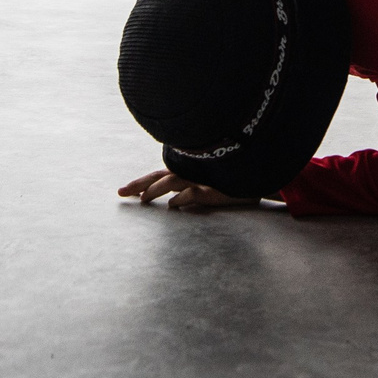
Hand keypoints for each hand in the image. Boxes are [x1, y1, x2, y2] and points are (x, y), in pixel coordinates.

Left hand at [119, 170, 258, 211]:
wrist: (256, 181)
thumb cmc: (230, 184)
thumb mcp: (206, 186)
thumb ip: (189, 191)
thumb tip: (171, 203)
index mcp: (187, 171)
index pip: (158, 174)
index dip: (141, 181)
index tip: (124, 191)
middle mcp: (191, 172)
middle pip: (159, 175)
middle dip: (138, 184)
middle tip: (120, 193)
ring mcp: (201, 179)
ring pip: (172, 180)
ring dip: (156, 189)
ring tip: (143, 199)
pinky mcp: (213, 189)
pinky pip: (193, 192)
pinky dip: (181, 198)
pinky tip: (172, 206)